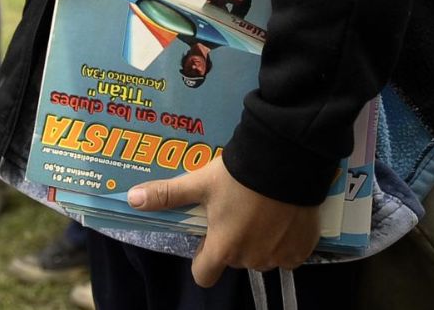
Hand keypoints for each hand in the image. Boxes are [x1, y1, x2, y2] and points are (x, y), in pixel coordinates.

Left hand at [126, 157, 321, 285]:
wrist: (289, 157)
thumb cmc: (240, 174)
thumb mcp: (201, 182)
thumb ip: (168, 195)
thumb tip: (131, 198)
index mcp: (223, 248)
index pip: (204, 276)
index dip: (203, 259)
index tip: (209, 237)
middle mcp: (250, 258)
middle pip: (235, 261)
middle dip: (234, 243)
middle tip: (239, 213)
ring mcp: (279, 255)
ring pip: (263, 258)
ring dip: (261, 244)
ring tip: (265, 211)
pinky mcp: (302, 248)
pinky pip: (290, 256)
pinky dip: (287, 243)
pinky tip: (285, 219)